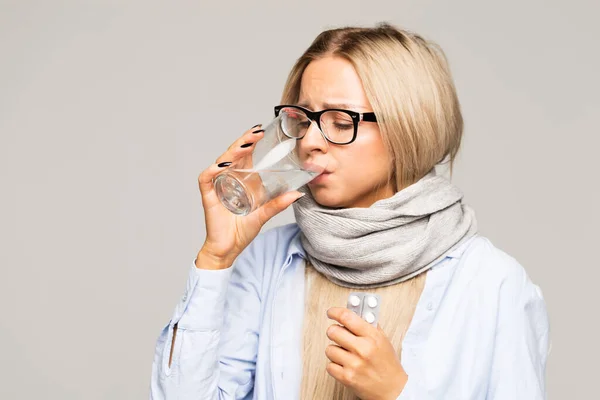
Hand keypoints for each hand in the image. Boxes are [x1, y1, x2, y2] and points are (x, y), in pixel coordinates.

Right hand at [196, 124, 303, 268]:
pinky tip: (222, 165)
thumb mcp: (264, 215)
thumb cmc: (242, 231)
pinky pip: (206, 178)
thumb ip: (278, 204)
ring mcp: (217, 186)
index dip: (251, 142)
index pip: (245, 156)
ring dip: (232, 151)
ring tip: (245, 144)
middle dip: (244, 141)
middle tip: (257, 132)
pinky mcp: (208, 196)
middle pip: (233, 154)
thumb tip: (298, 194)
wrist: (228, 249)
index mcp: (240, 180)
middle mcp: (227, 179)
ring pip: (221, 162)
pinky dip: (212, 170)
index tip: (261, 131)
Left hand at [325, 307, 407, 399]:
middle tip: (338, 334)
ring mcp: (354, 364)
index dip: (335, 312)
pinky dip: (335, 365)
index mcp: (372, 337)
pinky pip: (329, 365)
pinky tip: (344, 365)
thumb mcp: (384, 340)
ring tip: (345, 354)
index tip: (331, 312)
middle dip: (334, 331)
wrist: (393, 390)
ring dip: (335, 350)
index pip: (347, 317)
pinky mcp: (347, 378)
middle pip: (333, 331)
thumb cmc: (388, 365)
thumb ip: (369, 325)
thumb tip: (356, 311)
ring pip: (329, 349)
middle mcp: (363, 349)